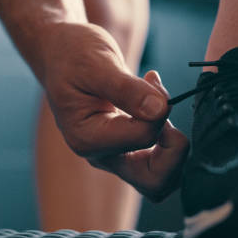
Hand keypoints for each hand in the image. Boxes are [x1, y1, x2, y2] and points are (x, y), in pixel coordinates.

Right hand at [39, 22, 188, 201]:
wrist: (61, 55)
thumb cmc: (73, 55)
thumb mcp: (97, 64)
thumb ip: (127, 89)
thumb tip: (160, 109)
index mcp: (88, 139)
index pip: (143, 138)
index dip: (160, 111)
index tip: (153, 81)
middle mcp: (102, 156)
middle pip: (155, 182)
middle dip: (176, 152)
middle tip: (168, 110)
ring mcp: (115, 156)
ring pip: (160, 177)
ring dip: (174, 146)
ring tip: (161, 104)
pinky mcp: (128, 149)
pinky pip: (159, 161)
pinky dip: (170, 139)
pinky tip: (158, 105)